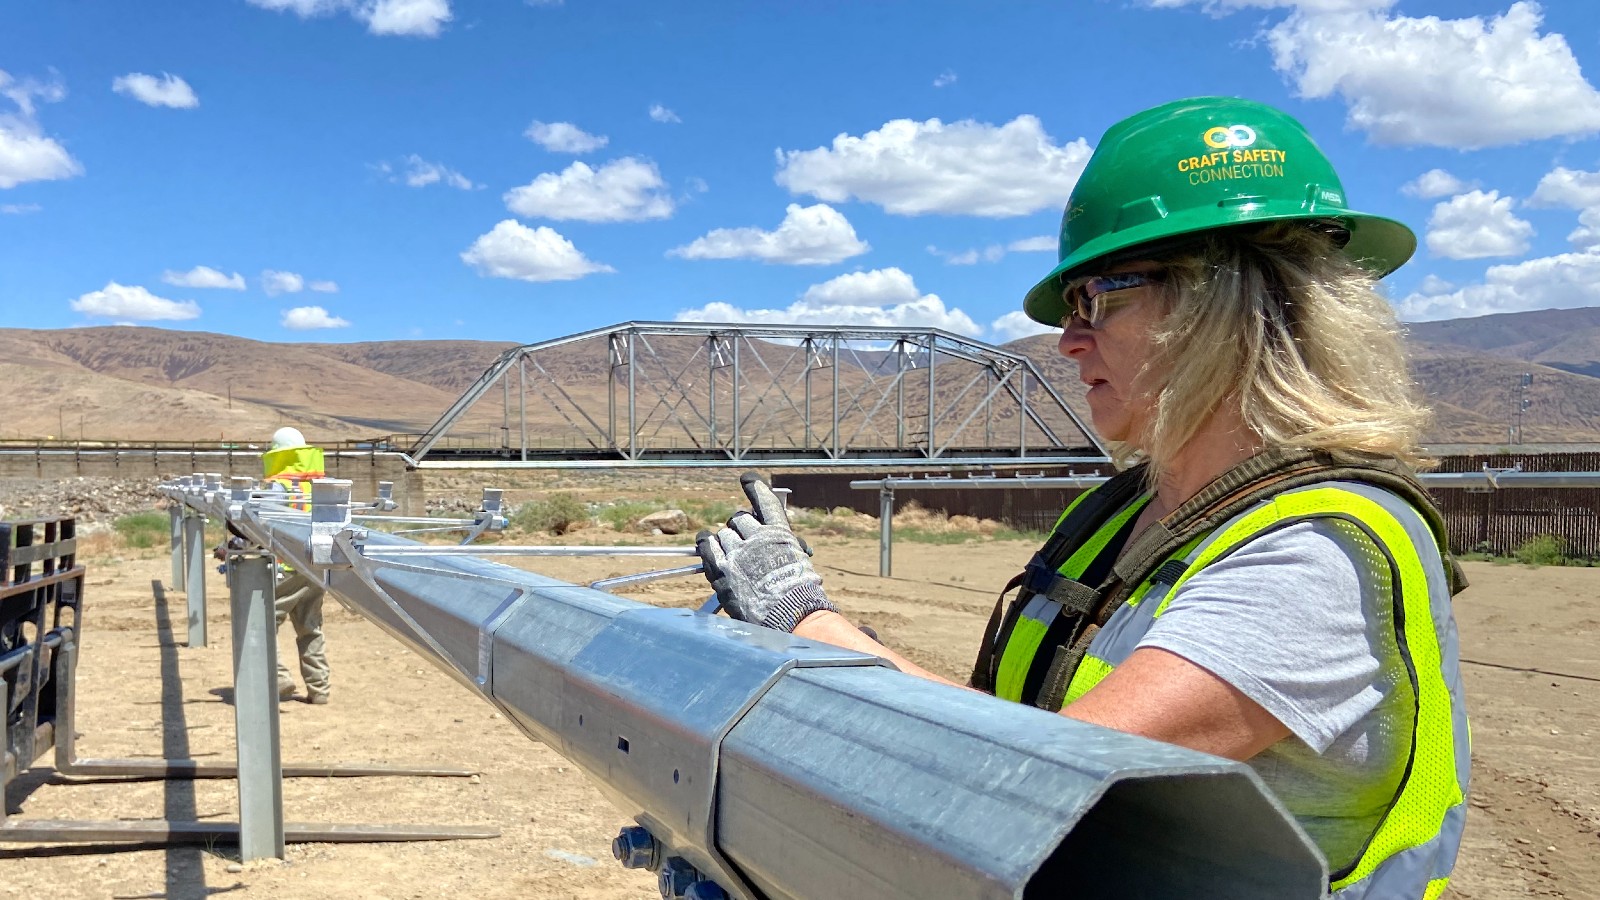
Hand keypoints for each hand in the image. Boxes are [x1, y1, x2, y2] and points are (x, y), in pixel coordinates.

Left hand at [696, 472, 835, 632]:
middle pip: (739, 519)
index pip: (764, 501)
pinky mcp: (721, 569)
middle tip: (742, 540)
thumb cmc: (798, 594)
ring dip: (725, 540)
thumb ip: (777, 545)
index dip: (755, 487)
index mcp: (779, 533)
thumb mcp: (796, 560)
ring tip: (731, 553)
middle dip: (740, 527)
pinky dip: (706, 543)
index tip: (747, 480)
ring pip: (723, 533)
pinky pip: (707, 546)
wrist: (790, 615)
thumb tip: (762, 537)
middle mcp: (757, 537)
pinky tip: (704, 541)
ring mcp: (737, 552)